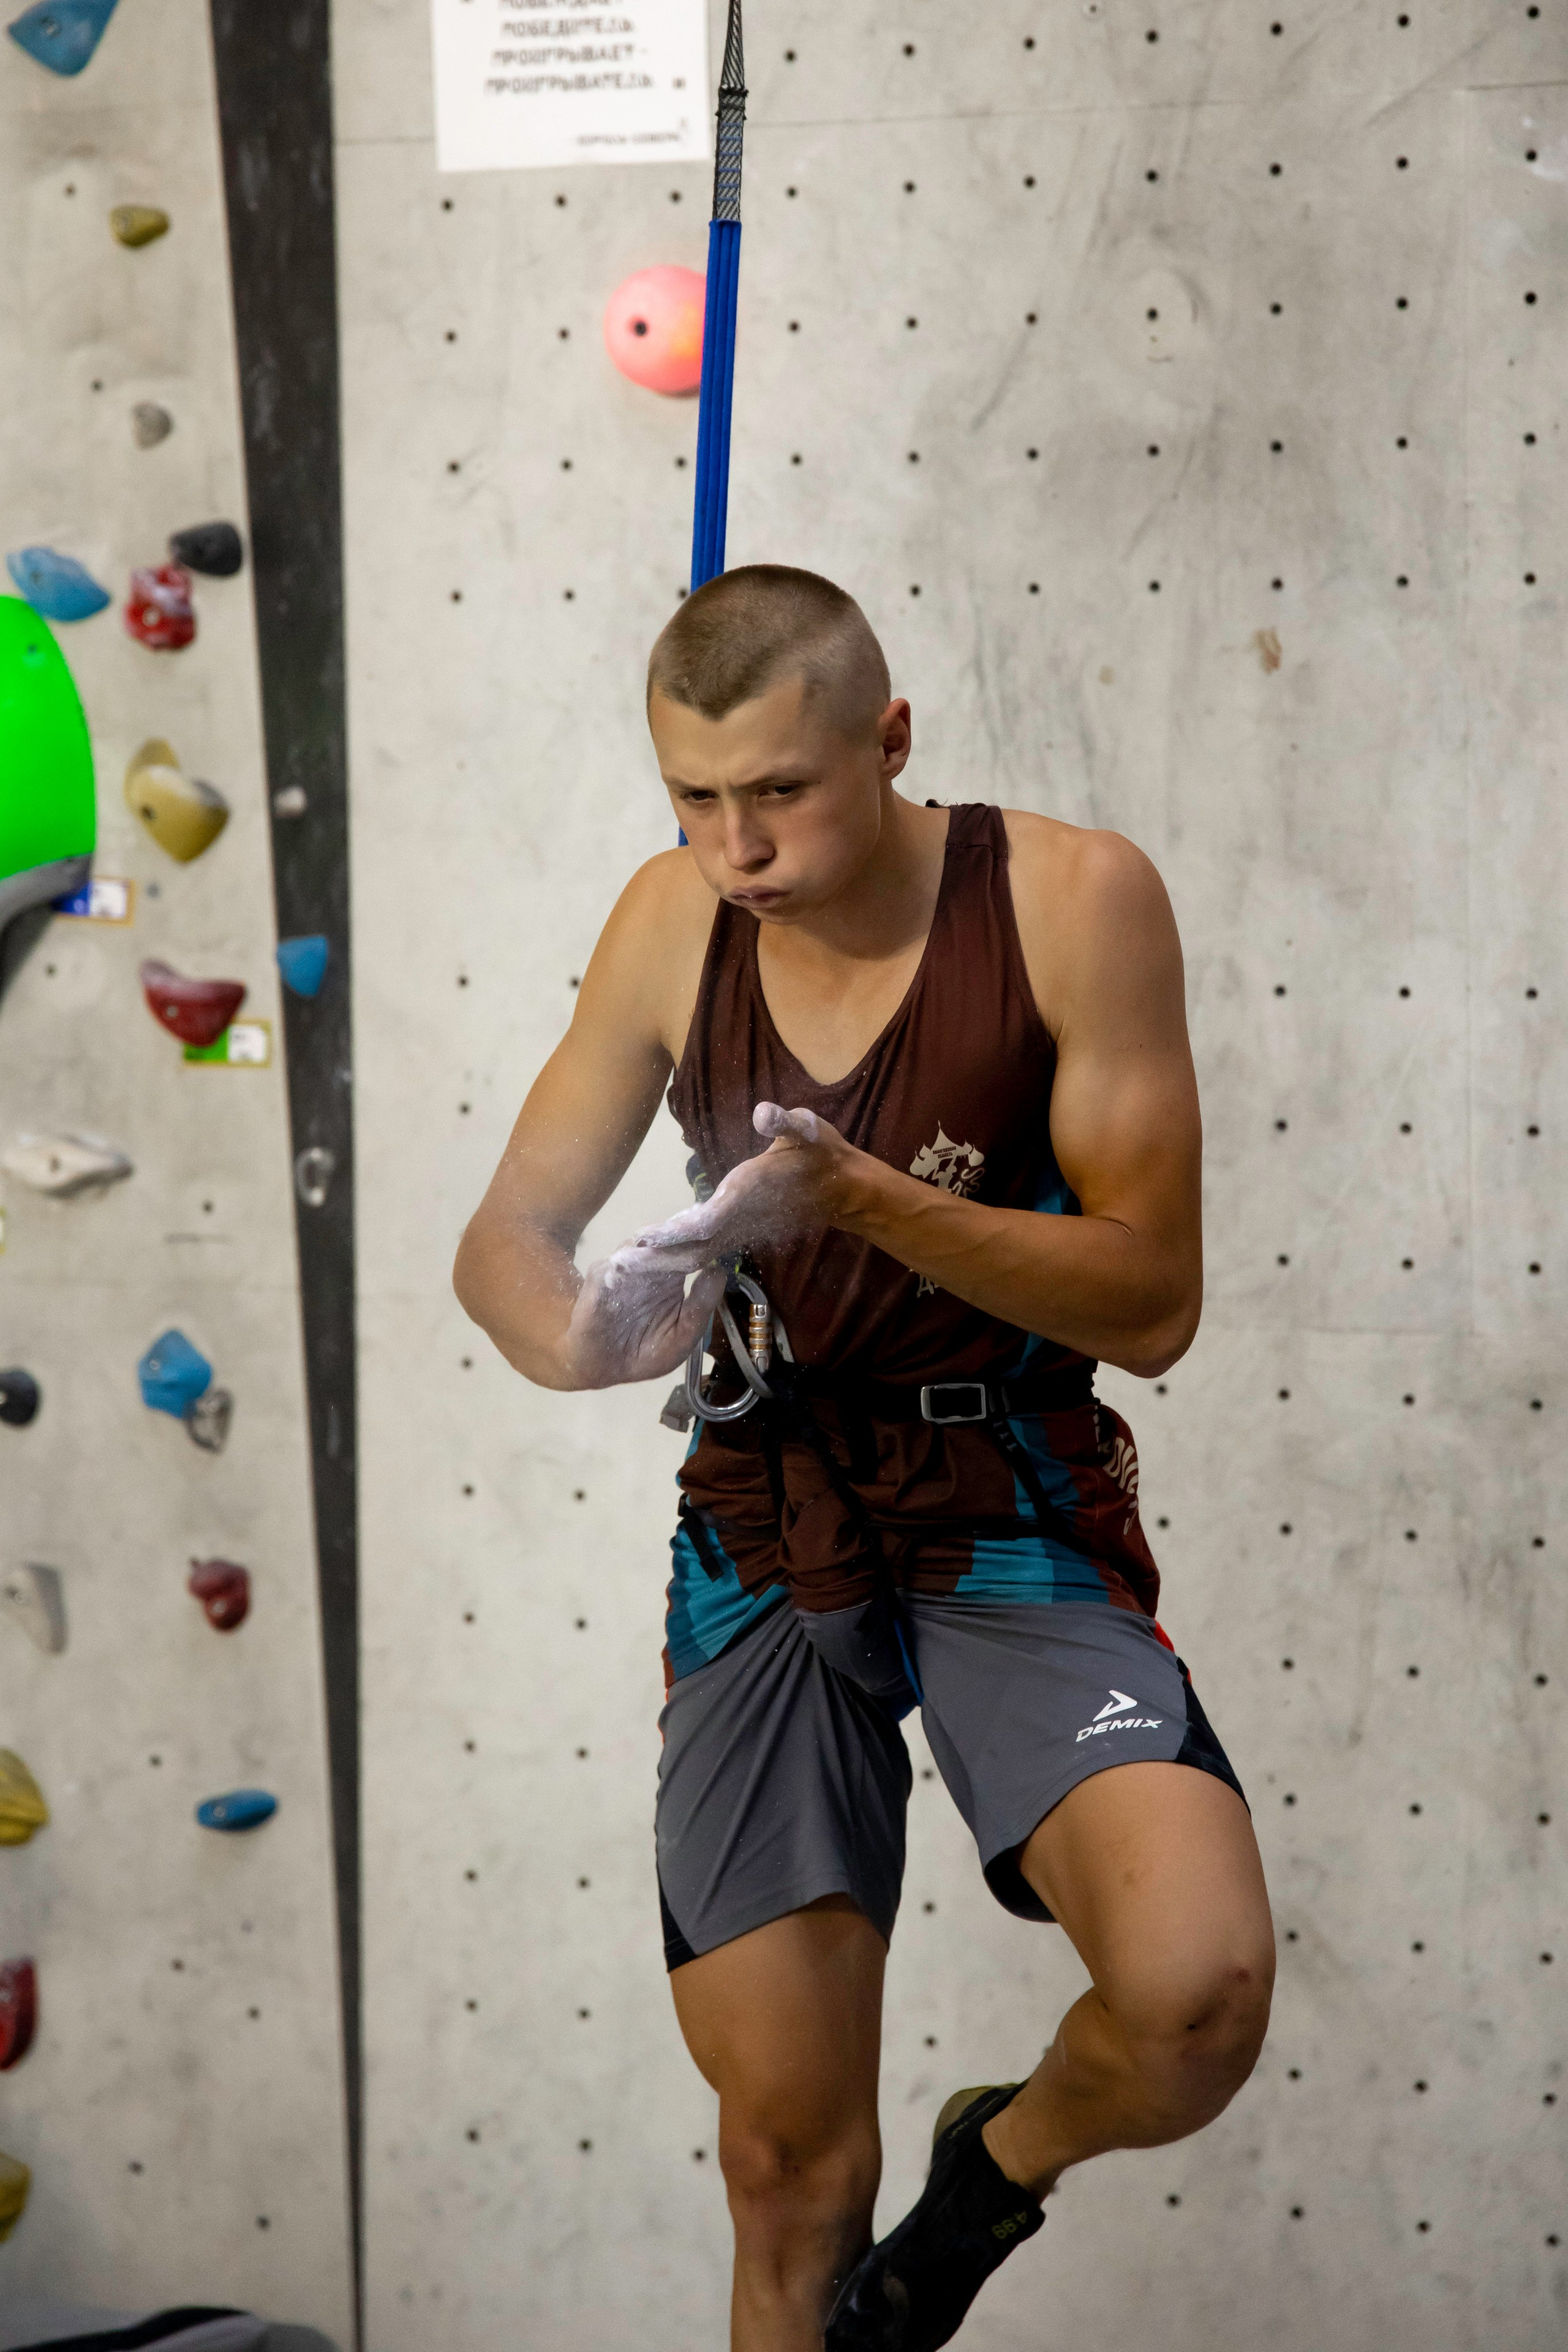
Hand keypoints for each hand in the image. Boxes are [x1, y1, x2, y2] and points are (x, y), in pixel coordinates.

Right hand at [562, 1245, 725, 1388]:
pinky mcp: (600, 1276)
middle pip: (667, 1241)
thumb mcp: (683, 1336)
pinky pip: (614, 1264)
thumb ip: (701, 1306)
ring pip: (640, 1245)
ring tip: (672, 1239)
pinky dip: (626, 1262)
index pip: (690, 1250)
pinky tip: (641, 1262)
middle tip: (698, 1229)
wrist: (602, 1367)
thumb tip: (718, 1271)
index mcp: (672, 1275)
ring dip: (655, 1244)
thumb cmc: (645, 1353)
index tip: (719, 1233)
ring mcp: (623, 1268)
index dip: (703, 1242)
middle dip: (682, 1236)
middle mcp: (648, 1266)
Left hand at [631, 1102, 855, 1273]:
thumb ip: (786, 1123)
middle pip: (692, 1246)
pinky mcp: (739, 1232)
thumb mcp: (808, 1129)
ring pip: (696, 1252)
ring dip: (663, 1259)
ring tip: (626, 1263)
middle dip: (658, 1256)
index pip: (704, 1220)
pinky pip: (705, 1249)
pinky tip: (654, 1255)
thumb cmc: (821, 1154)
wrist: (841, 1189)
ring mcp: (740, 1229)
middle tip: (618, 1263)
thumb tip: (765, 1114)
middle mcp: (739, 1218)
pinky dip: (678, 1255)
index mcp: (746, 1194)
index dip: (673, 1232)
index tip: (642, 1240)